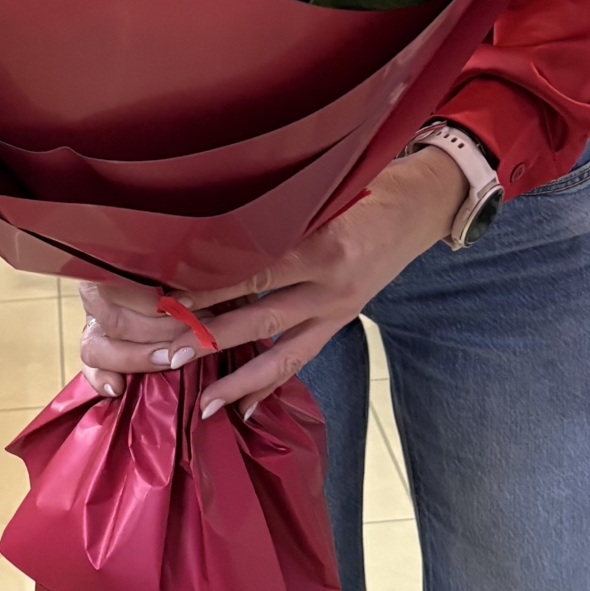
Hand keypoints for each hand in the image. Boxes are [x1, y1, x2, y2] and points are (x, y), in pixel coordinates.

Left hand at [76, 145, 465, 419]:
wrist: (421, 205)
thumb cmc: (368, 185)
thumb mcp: (326, 190)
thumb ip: (276, 214)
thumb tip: (208, 232)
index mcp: (325, 246)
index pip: (256, 272)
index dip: (212, 287)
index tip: (167, 298)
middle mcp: (332, 286)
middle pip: (262, 319)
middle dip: (212, 340)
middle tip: (168, 357)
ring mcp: (340, 308)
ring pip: (283, 354)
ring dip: (239, 379)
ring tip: (204, 404)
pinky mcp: (343, 320)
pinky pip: (303, 357)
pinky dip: (272, 384)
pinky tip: (245, 406)